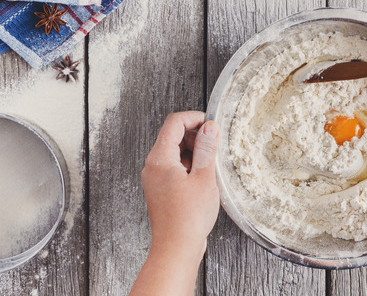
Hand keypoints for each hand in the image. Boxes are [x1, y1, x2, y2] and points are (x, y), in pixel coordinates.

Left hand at [131, 112, 218, 295]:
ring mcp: (155, 178)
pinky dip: (190, 165)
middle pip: (173, 136)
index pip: (174, 123)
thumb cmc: (188, 218)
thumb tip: (210, 128)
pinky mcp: (161, 189)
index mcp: (160, 158)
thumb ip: (207, 148)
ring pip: (175, 152)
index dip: (194, 118)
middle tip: (214, 145)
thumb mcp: (204, 178)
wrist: (176, 248)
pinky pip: (174, 167)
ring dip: (194, 152)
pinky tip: (204, 178)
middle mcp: (153, 166)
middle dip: (195, 135)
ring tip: (211, 165)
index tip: (210, 123)